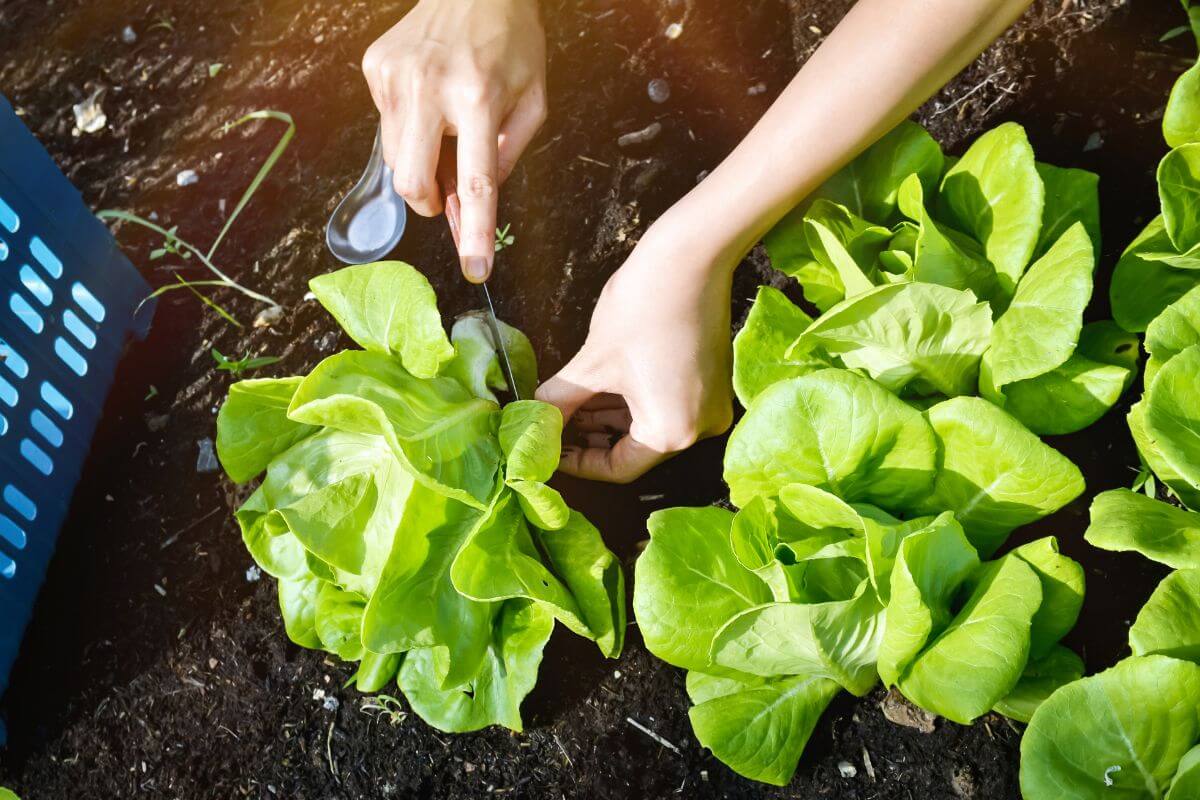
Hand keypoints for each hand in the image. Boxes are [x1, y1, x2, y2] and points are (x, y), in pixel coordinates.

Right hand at [362, 0, 546, 282]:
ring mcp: (396, 76)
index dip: (476, 232)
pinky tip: (427, 96)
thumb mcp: (533, 98)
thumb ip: (510, 154)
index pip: (476, 181)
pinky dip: (408, 125)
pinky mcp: (376, 68)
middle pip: (413, 181)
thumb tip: (479, 200)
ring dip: (420, 159)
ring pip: (396, 157)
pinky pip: (386, 123)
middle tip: (445, 193)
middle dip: (428, 201)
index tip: (475, 268)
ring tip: (444, 126)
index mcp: (479, 97)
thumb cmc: (511, 41)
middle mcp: (431, 87)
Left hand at [536, 221, 736, 482]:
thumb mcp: (592, 362)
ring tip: (566, 403)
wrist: (691, 256)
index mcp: (672, 433)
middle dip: (590, 435)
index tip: (548, 448)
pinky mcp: (710, 381)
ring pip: (646, 424)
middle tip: (552, 424)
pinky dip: (630, 399)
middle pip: (634, 448)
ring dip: (607, 416)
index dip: (577, 461)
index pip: (618, 468)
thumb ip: (560, 400)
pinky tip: (595, 388)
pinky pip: (663, 403)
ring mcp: (709, 404)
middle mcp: (699, 428)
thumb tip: (533, 418)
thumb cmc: (644, 307)